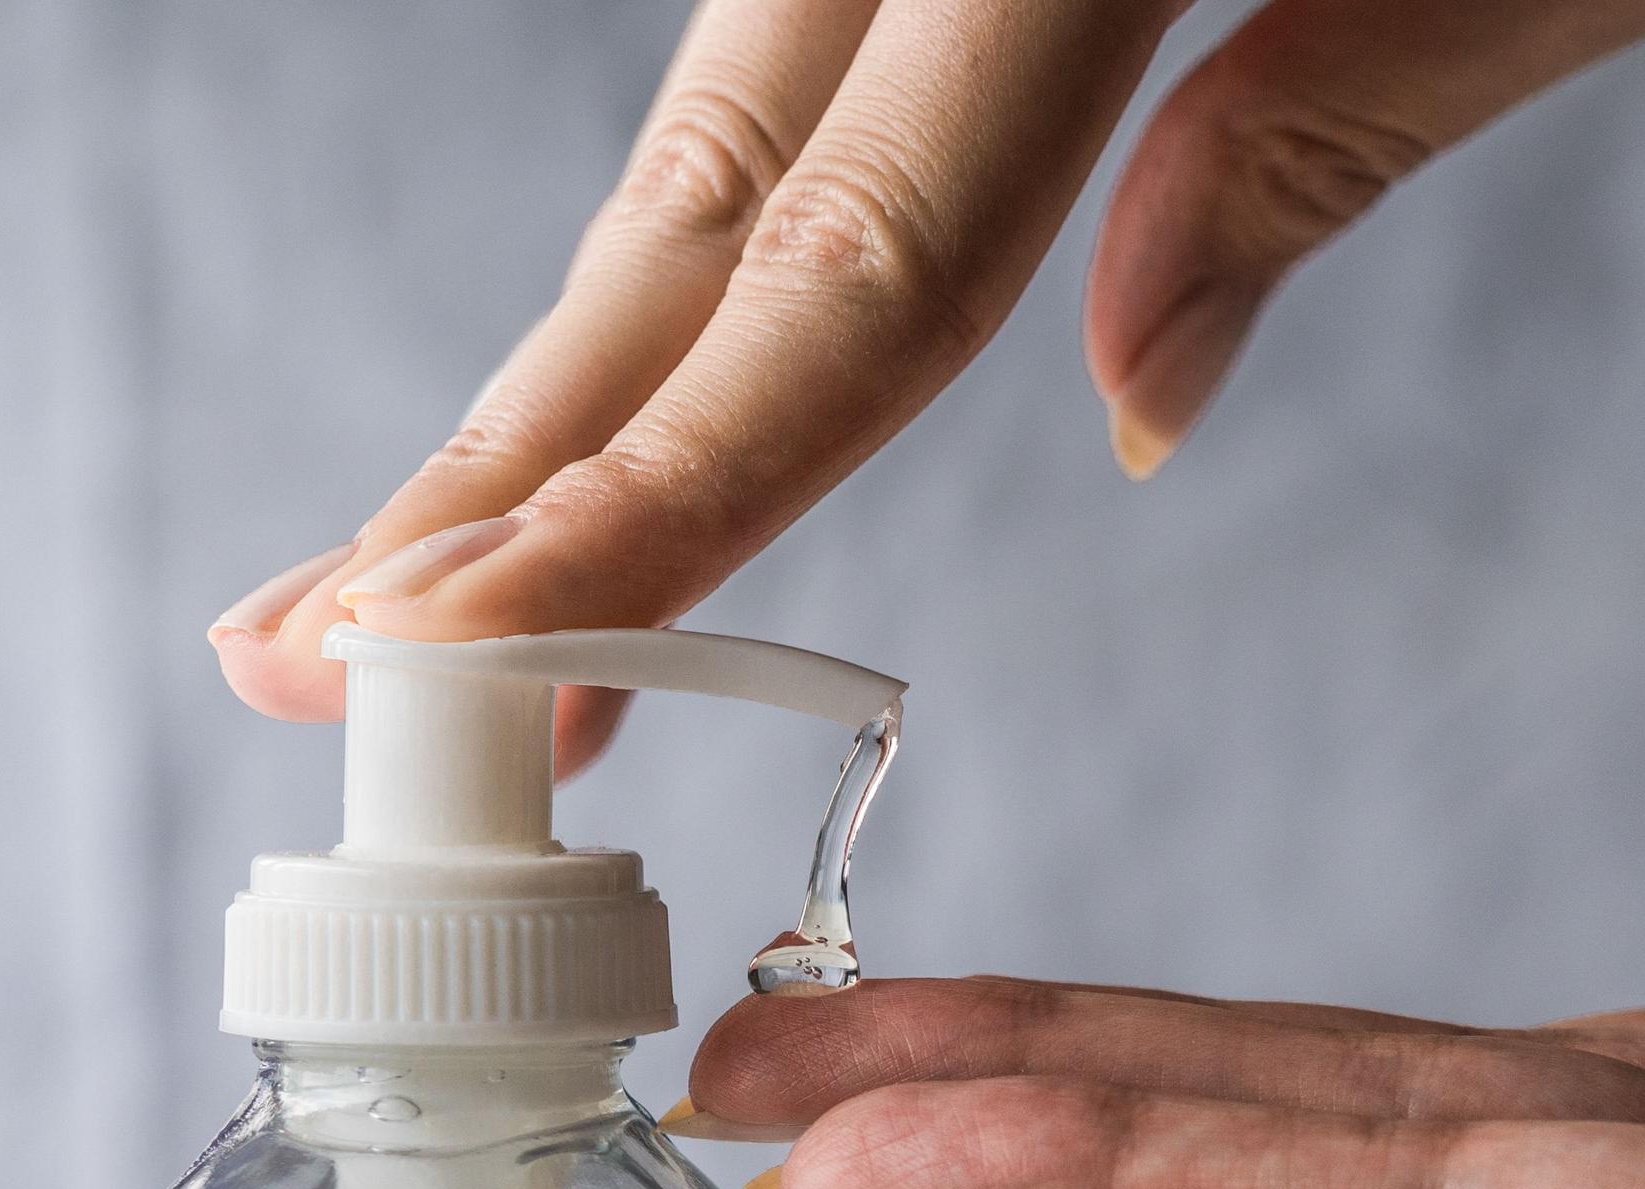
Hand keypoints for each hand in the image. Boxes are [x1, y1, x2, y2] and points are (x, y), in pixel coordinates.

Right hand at [207, 0, 1644, 756]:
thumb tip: (1122, 405)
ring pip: (708, 125)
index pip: (846, 268)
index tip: (455, 665)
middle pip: (694, 206)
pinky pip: (794, 47)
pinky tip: (610, 358)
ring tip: (415, 570)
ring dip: (568, 362)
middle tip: (311, 669)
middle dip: (509, 466)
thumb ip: (1333, 121)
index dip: (644, 496)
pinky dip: (706, 224)